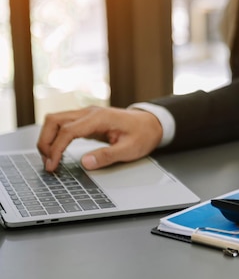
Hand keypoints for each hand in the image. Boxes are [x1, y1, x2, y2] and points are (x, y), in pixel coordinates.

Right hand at [37, 106, 162, 171]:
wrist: (152, 123)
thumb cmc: (143, 134)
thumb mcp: (130, 149)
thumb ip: (108, 156)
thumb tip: (86, 162)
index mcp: (100, 118)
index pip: (68, 130)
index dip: (56, 149)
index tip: (52, 165)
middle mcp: (90, 112)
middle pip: (54, 120)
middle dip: (45, 141)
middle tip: (47, 163)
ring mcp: (87, 115)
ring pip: (56, 121)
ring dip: (48, 138)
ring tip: (49, 159)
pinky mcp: (86, 120)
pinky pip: (63, 125)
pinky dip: (56, 137)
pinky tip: (57, 151)